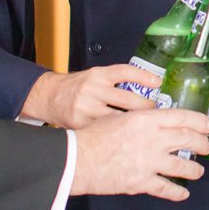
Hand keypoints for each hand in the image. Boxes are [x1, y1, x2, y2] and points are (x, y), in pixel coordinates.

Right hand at [21, 65, 161, 128]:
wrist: (50, 97)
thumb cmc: (78, 86)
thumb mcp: (96, 76)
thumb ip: (116, 81)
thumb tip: (148, 85)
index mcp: (98, 75)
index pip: (125, 72)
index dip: (143, 76)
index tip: (157, 82)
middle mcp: (92, 89)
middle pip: (127, 99)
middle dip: (146, 107)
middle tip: (157, 112)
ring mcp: (86, 108)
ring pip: (118, 118)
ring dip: (135, 124)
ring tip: (146, 127)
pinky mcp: (81, 124)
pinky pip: (104, 131)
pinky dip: (117, 134)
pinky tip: (127, 137)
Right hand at [70, 107, 208, 199]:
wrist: (78, 159)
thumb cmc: (94, 136)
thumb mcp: (121, 118)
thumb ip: (142, 119)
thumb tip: (159, 121)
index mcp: (146, 120)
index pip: (182, 117)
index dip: (200, 121)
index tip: (208, 125)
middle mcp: (152, 140)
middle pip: (188, 140)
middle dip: (201, 144)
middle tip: (206, 146)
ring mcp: (149, 162)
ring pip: (183, 166)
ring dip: (195, 170)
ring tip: (198, 171)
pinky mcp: (142, 182)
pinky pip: (166, 188)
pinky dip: (177, 192)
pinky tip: (183, 193)